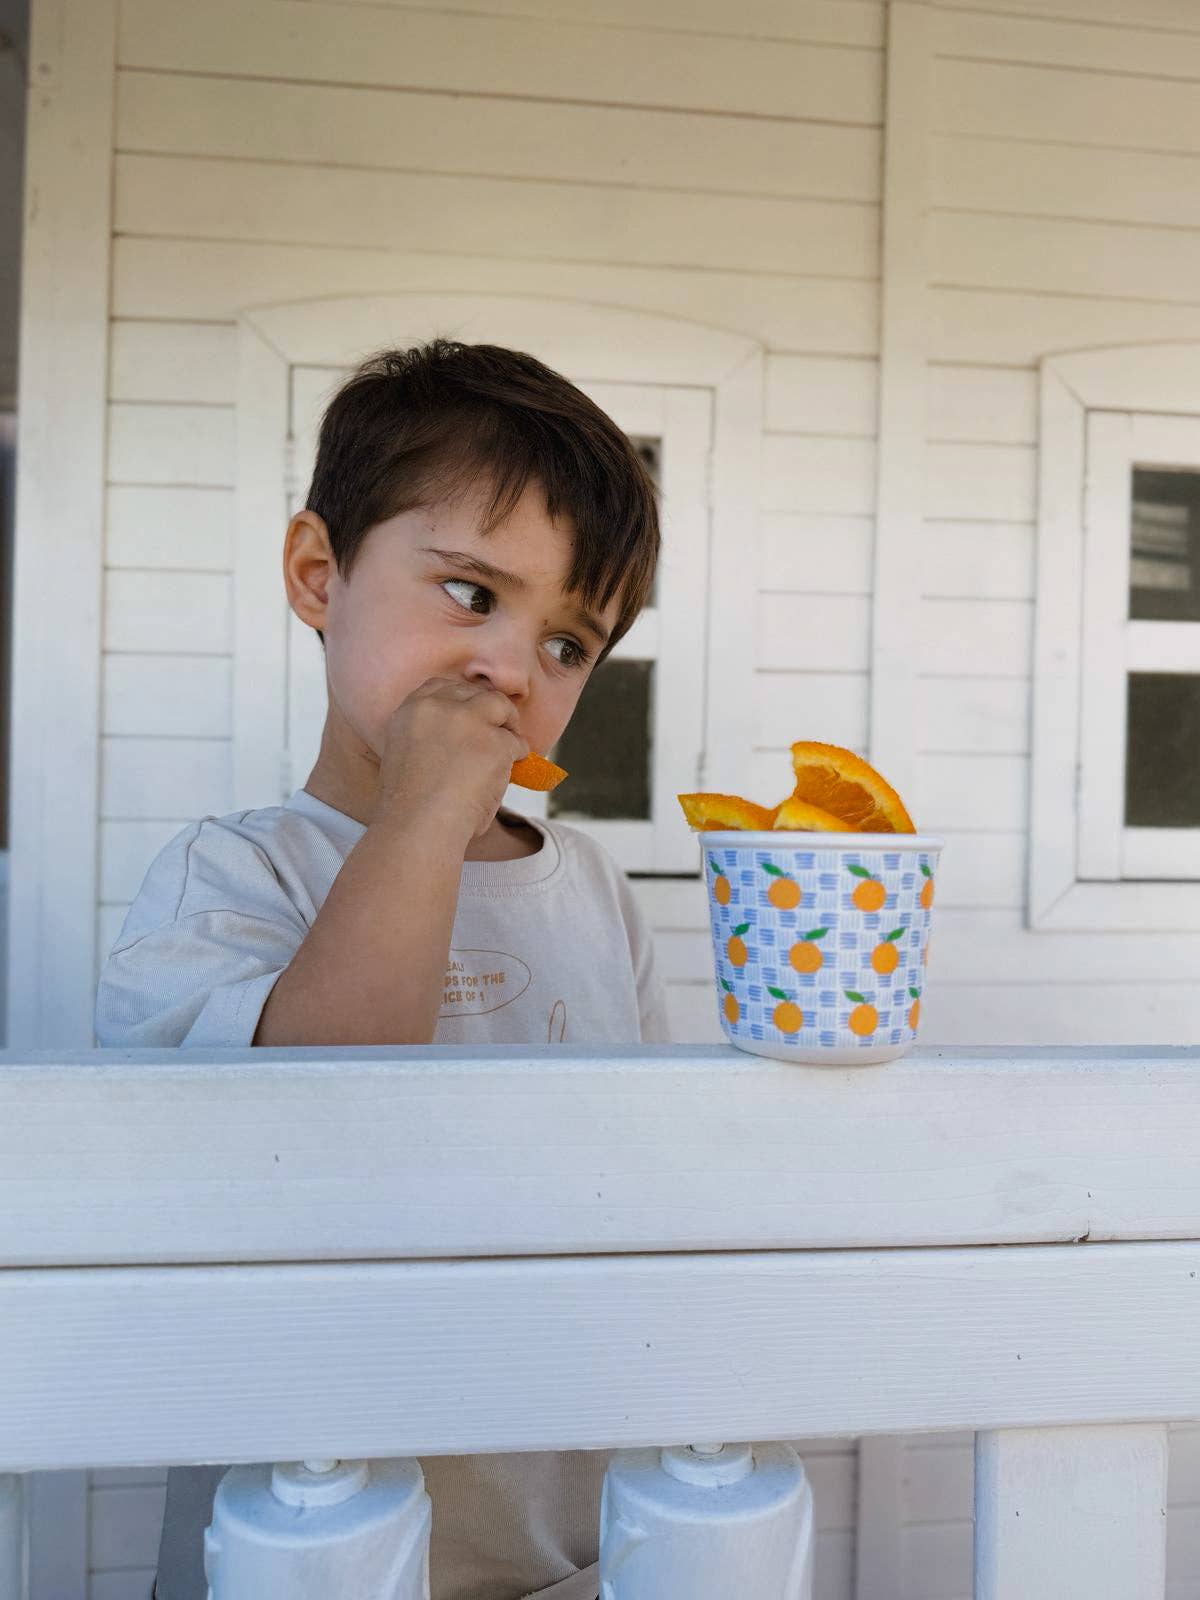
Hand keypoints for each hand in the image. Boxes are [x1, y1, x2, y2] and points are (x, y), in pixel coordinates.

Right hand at [371, 677, 528, 840]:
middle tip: (497, 728)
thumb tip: (460, 740)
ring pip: (499, 705)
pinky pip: (516, 742)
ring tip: (511, 743)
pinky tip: (513, 767)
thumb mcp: (405, 757)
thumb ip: (426, 737)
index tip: (469, 713)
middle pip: (473, 693)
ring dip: (508, 722)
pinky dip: (518, 754)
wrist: (417, 826)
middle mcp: (438, 707)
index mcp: (410, 710)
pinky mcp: (494, 741)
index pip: (440, 686)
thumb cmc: (409, 807)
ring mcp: (468, 721)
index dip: (460, 698)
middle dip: (486, 709)